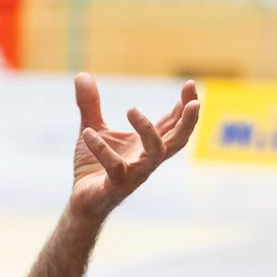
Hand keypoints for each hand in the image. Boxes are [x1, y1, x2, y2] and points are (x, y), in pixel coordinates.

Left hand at [69, 74, 199, 222]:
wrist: (82, 201)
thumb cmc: (94, 167)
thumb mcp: (92, 128)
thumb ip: (90, 104)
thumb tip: (82, 74)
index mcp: (146, 145)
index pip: (174, 124)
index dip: (185, 106)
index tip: (191, 85)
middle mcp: (147, 160)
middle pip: (178, 140)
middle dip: (188, 122)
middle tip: (193, 102)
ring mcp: (135, 174)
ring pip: (155, 154)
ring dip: (148, 131)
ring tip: (132, 109)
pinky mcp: (116, 186)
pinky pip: (115, 167)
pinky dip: (101, 150)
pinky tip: (88, 133)